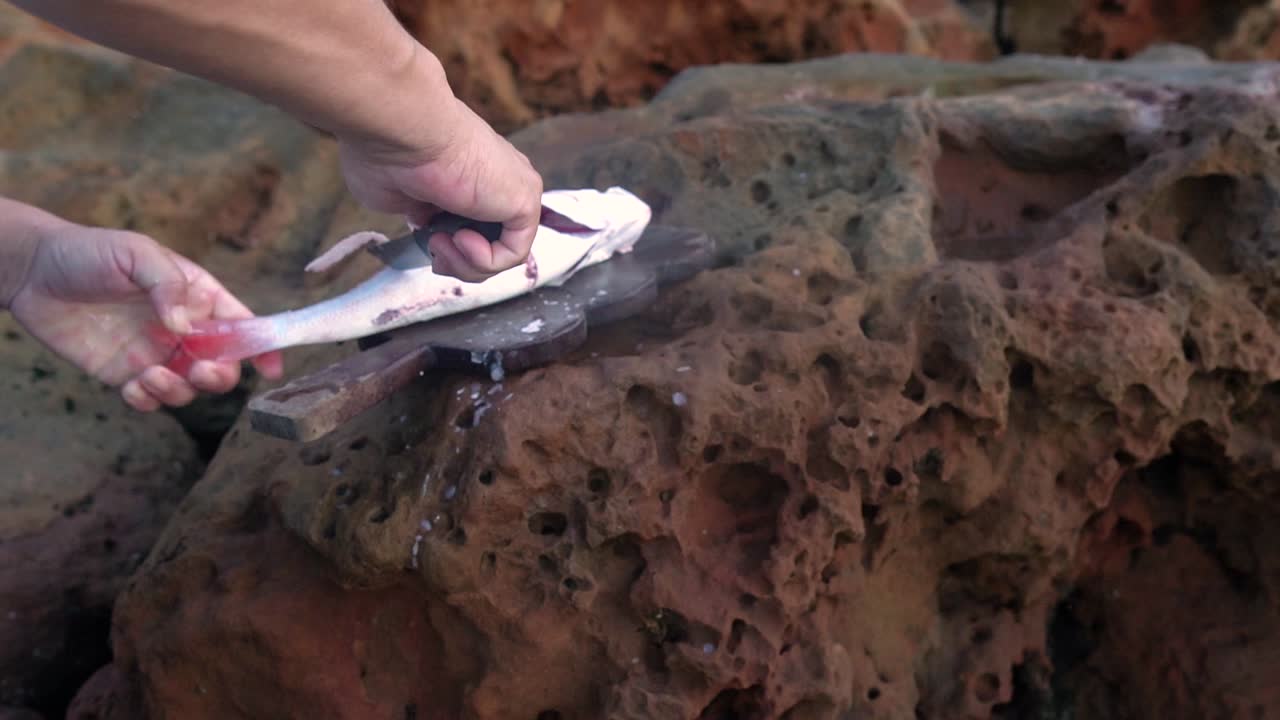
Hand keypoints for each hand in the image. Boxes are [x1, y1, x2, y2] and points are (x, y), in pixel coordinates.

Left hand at [7, 222, 282, 411]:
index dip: (262, 347)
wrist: (32, 271)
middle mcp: (183, 329)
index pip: (242, 324)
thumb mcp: (136, 253)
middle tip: (198, 372)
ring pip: (188, 389)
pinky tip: (133, 387)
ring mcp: (155, 353)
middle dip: (219, 376)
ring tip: (148, 376)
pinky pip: (150, 400)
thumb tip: (186, 326)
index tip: (272, 368)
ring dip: (179, 391)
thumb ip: (166, 285)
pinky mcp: (124, 373)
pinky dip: (148, 401)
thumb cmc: (89, 252)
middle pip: (222, 366)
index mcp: (197, 296)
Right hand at [337, 98, 543, 281]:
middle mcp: (498, 179)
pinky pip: (514, 252)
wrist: (401, 128)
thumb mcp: (399, 195)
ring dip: (465, 263)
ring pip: (502, 253)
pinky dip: (483, 260)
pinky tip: (460, 237)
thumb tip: (427, 225)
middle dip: (459, 261)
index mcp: (470, 173)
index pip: (474, 223)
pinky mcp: (525, 200)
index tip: (424, 242)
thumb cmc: (388, 152)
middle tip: (433, 250)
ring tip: (440, 241)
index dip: (451, 247)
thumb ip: (419, 211)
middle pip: (491, 242)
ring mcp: (514, 189)